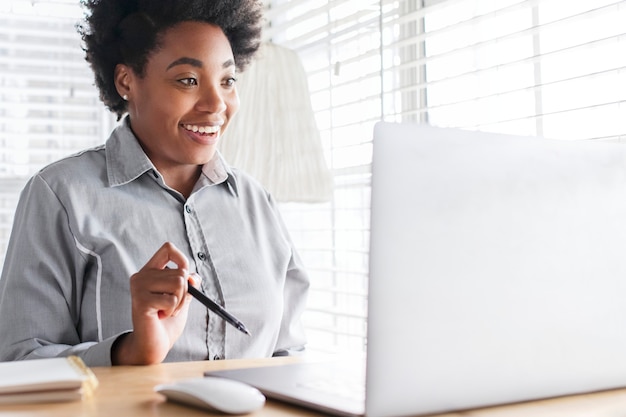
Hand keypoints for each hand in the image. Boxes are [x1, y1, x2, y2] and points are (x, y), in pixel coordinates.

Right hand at [112, 242, 195, 364]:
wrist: (153, 345)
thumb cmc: (167, 321)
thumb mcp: (182, 297)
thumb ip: (188, 284)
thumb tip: (193, 278)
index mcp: (150, 271)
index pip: (168, 248)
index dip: (182, 260)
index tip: (186, 279)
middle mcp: (141, 276)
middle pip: (180, 272)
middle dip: (184, 293)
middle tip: (172, 306)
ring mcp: (138, 287)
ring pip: (178, 284)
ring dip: (179, 303)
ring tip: (166, 311)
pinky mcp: (141, 301)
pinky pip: (172, 300)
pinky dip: (172, 311)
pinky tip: (160, 317)